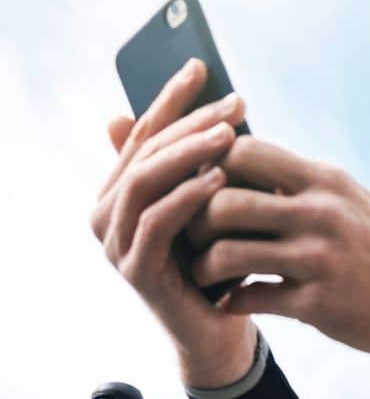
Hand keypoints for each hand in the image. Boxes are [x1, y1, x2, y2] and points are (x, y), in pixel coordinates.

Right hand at [90, 58, 257, 384]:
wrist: (221, 332)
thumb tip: (205, 99)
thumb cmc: (219, 264)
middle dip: (189, 122)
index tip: (203, 66)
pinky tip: (220, 180)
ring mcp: (116, 243)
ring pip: (146, 181)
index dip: (169, 97)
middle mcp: (107, 213)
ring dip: (188, 154)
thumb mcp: (210, 204)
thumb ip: (197, 161)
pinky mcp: (136, 271)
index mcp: (119, 190)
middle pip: (145, 152)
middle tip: (233, 104)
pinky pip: (157, 222)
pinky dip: (187, 197)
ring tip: (230, 136)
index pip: (142, 132)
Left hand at [185, 136, 369, 357]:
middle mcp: (320, 214)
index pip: (243, 151)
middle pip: (225, 202)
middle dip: (196, 221)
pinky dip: (231, 301)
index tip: (202, 186)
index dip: (209, 165)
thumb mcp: (350, 199)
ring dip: (205, 267)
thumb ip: (301, 181)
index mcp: (324, 181)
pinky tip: (228, 302)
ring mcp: (319, 261)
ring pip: (230, 254)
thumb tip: (246, 156)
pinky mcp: (320, 305)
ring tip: (202, 274)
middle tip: (190, 236)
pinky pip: (254, 299)